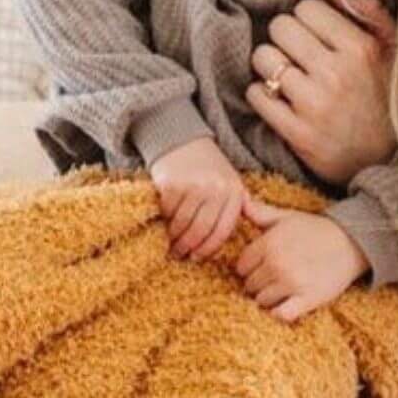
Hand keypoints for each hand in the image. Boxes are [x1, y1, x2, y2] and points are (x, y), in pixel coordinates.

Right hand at [150, 137, 246, 259]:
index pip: (222, 231)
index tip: (197, 258)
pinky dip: (164, 220)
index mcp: (234, 192)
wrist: (183, 139)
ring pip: (182, 224)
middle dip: (188, 247)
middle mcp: (216, 189)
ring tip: (170, 244)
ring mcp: (194, 186)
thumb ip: (233, 207)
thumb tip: (233, 239)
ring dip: (174, 238)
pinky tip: (163, 223)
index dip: (208, 249)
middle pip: (200, 230)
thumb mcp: (229, 182)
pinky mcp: (172, 184)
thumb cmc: (208, 167)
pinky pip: (167, 212)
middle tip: (180, 255)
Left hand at [234, 194, 370, 322]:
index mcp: (268, 244)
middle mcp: (277, 264)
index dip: (249, 268)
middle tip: (273, 278)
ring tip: (282, 290)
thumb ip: (260, 212)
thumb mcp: (287, 216)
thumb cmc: (315, 229)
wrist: (351, 242)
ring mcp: (292, 283)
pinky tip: (286, 304)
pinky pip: (281, 315)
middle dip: (258, 283)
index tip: (260, 267)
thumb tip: (241, 200)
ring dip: (269, 298)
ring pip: (262, 301)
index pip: (241, 266)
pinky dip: (280, 312)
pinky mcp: (308, 299)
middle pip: (250, 285)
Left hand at [244, 0, 397, 184]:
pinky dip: (261, 95)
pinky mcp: (296, 133)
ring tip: (285, 77)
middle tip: (295, 55)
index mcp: (360, 49)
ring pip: (263, 58)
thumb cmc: (386, 101)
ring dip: (269, 66)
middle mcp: (336, 73)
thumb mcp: (394, 53)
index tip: (313, 36)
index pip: (306, 8)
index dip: (306, 20)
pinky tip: (278, 100)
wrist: (385, 163)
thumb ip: (371, 13)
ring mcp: (314, 104)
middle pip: (280, 27)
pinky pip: (256, 95)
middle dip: (285, 38)